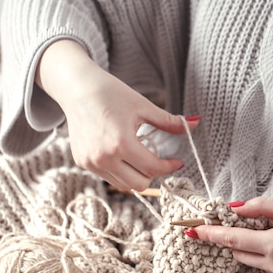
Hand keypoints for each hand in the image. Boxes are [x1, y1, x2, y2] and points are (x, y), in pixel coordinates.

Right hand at [36, 39, 199, 190]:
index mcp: (121, 143)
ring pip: (122, 184)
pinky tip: (121, 152)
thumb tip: (195, 123)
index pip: (152, 168)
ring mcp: (91, 162)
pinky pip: (108, 176)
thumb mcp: (143, 106)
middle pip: (138, 184)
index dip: (169, 167)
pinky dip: (120, 170)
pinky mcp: (82, 162)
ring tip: (139, 155)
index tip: (177, 162)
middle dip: (152, 175)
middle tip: (158, 161)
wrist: (76, 87)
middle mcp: (103, 157)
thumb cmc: (111, 93)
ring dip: (136, 175)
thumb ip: (169, 122)